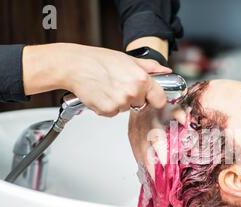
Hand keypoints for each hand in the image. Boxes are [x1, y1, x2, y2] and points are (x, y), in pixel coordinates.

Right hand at [22, 43, 171, 116]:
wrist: (75, 66)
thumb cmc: (99, 60)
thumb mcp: (128, 59)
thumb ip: (150, 67)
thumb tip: (166, 71)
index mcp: (141, 79)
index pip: (160, 99)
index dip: (155, 98)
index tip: (149, 96)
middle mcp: (133, 92)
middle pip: (142, 104)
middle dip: (134, 98)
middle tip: (119, 85)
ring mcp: (121, 103)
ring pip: (126, 109)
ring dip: (119, 102)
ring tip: (108, 87)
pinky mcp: (108, 110)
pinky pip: (113, 113)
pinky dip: (107, 106)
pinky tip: (101, 94)